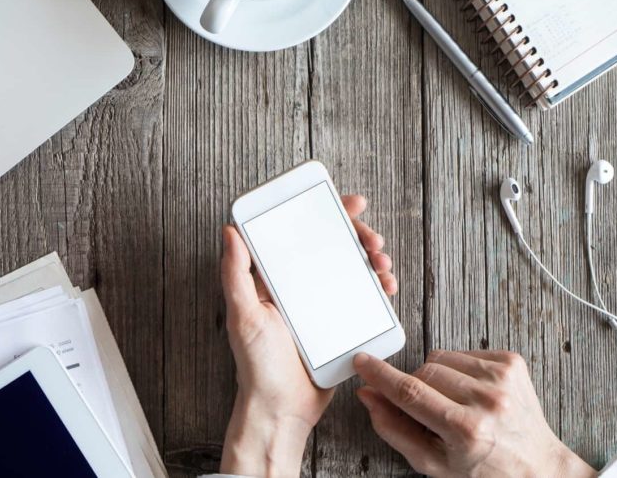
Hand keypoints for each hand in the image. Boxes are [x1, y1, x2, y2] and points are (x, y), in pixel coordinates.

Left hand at [220, 195, 394, 477]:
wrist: (282, 411)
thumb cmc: (256, 367)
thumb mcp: (244, 316)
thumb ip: (235, 274)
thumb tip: (229, 231)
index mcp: (274, 280)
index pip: (300, 234)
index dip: (324, 214)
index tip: (346, 204)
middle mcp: (299, 288)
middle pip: (332, 247)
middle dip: (357, 235)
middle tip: (373, 240)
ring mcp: (321, 306)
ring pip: (353, 269)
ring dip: (373, 259)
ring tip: (382, 264)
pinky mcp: (340, 326)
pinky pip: (363, 299)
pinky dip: (378, 288)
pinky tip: (386, 287)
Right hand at [354, 350, 596, 477]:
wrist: (537, 466)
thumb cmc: (484, 470)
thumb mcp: (432, 464)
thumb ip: (394, 429)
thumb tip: (369, 395)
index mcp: (465, 430)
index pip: (410, 392)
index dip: (379, 375)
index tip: (362, 362)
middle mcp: (487, 400)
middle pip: (423, 372)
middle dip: (416, 387)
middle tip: (431, 411)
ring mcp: (503, 378)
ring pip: (441, 358)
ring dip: (439, 377)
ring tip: (456, 403)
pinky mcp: (512, 362)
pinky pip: (464, 352)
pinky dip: (461, 370)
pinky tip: (473, 393)